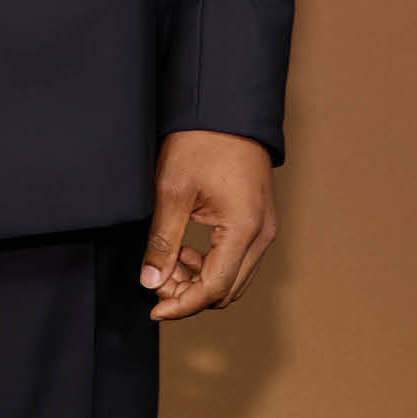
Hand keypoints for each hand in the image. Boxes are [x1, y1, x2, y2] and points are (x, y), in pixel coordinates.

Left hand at [140, 130, 276, 320]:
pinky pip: (238, 259)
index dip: (182, 305)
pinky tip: (186, 248)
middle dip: (190, 294)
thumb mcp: (173, 190)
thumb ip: (163, 240)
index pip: (214, 288)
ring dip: (200, 280)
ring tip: (169, 260)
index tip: (154, 309)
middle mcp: (262, 235)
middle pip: (227, 290)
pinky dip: (211, 264)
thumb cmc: (202, 141)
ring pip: (233, 278)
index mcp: (244, 229)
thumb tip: (152, 281)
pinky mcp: (259, 221)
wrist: (226, 108)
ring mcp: (264, 228)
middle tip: (157, 280)